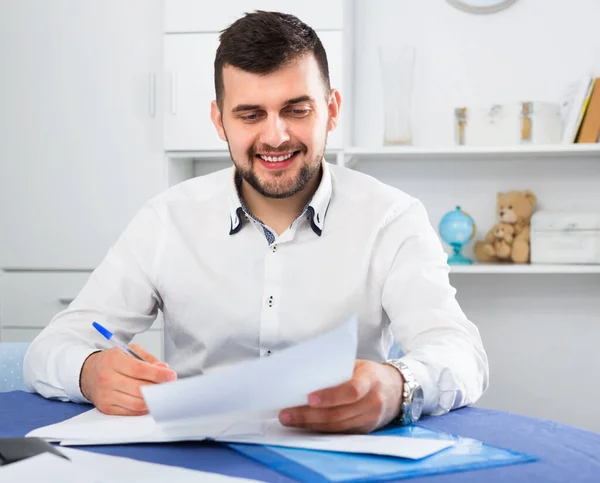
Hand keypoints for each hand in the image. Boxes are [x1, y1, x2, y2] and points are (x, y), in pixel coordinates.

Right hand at [80, 344, 176, 415]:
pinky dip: (143, 408)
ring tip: (161, 394)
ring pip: (136, 403)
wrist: (88, 373)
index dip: (158, 374)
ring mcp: (105, 395)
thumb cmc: (112, 361)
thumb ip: (148, 359)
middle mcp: (107, 378)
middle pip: (139, 388)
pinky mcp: (106, 408)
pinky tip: (149, 401)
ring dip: (152, 400)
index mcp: (113, 361)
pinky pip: (130, 412)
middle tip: (169, 386)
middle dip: (158, 388)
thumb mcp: (129, 351)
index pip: (139, 369)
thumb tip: (164, 368)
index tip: (171, 376)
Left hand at [278, 360, 403, 433]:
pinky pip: (340, 433)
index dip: (330, 396)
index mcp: (370, 379)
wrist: (397, 389)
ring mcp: (370, 419)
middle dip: (309, 415)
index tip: (309, 398)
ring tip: (290, 420)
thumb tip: (305, 375)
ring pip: (337, 426)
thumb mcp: (358, 365)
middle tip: (286, 414)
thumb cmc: (370, 374)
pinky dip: (320, 430)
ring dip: (310, 425)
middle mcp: (372, 402)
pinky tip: (305, 426)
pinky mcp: (364, 431)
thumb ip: (337, 370)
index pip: (351, 390)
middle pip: (339, 413)